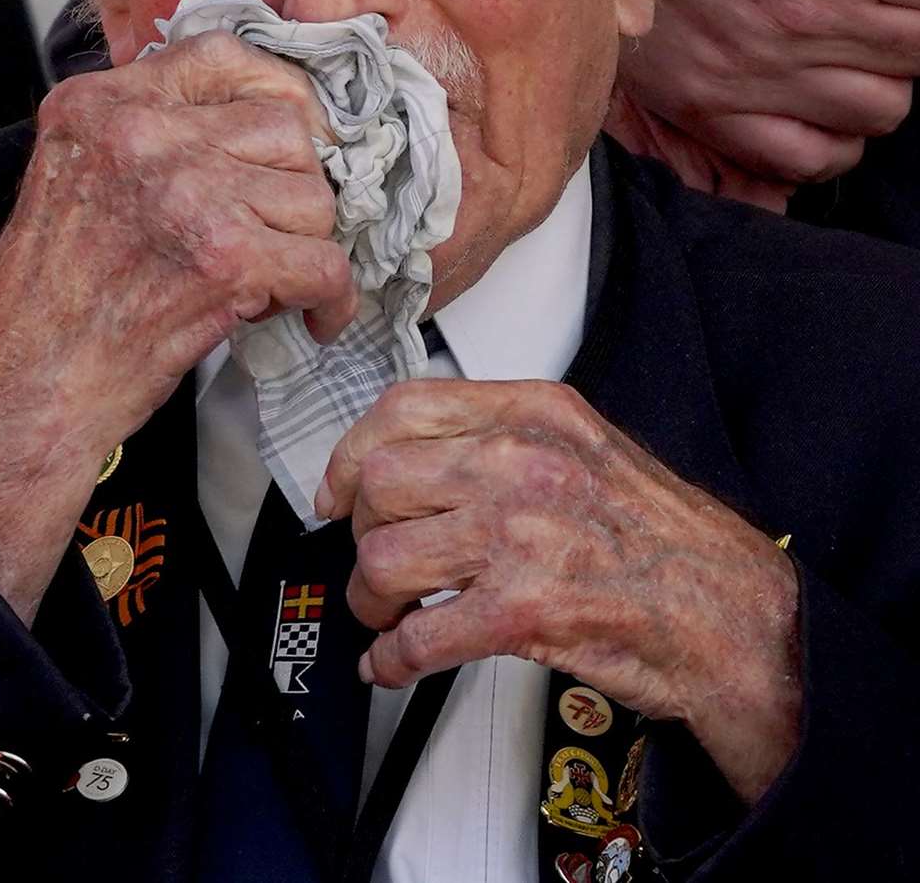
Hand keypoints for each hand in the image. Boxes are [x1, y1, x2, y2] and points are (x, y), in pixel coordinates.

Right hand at [0, 30, 357, 623]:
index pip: (223, 56)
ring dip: (307, 245)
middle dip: (294, 188)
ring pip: (313, 197)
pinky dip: (333, 300)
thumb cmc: (52, 302)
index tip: (301, 134)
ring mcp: (184, 194)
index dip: (280, 92)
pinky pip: (325, 263)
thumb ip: (150, 133)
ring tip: (270, 280)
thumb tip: (267, 119)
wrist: (24, 391)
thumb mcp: (77, 177)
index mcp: (101, 106)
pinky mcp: (223, 259)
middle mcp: (141, 135)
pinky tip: (314, 318)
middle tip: (273, 234)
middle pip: (285, 129)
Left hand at [318, 379, 799, 803]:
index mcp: (536, 412)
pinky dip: (393, 658)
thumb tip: (420, 458)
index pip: (404, 408)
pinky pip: (418, 635)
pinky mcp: (522, 610)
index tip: (341, 485)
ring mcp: (521, 534)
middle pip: (381, 481)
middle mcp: (523, 461)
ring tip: (389, 612)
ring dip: (372, 597)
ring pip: (386, 556)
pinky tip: (398, 662)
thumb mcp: (586, 446)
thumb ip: (505, 438)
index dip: (354, 451)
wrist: (728, 612)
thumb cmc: (664, 537)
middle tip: (375, 557)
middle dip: (363, 529)